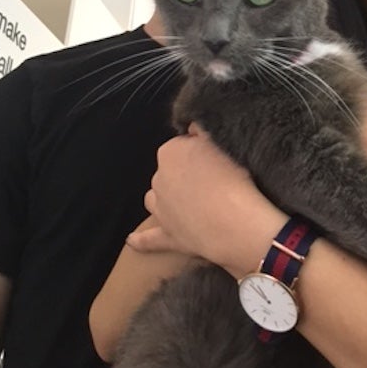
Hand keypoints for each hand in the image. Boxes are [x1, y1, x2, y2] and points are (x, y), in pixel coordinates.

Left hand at [128, 125, 285, 276]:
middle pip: (170, 171)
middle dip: (185, 173)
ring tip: (188, 201)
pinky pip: (148, 239)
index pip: (182, 144)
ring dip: (167, 198)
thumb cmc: (232, 178)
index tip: (215, 156)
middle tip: (213, 178)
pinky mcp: (168, 236)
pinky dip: (140, 240)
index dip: (199, 149)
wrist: (235, 223)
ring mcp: (161, 209)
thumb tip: (192, 127)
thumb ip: (202, 131)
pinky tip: (131, 240)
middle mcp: (159, 179)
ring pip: (156, 199)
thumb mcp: (221, 142)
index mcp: (170, 152)